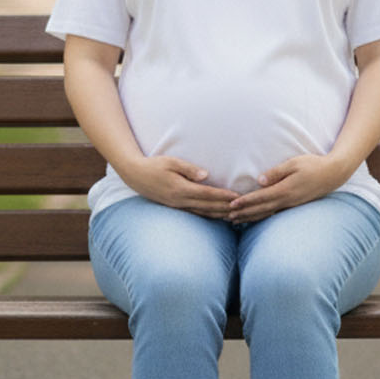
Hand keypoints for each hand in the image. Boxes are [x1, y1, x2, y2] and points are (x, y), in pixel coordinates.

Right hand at [123, 155, 239, 215]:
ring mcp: (178, 206)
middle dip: (226, 208)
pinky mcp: (176, 207)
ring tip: (236, 215)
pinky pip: (196, 213)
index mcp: (180, 189)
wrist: (135, 176)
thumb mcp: (171, 162)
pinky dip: (209, 215)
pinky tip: (218, 216)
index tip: (238, 196)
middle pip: (208, 207)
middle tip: (243, 208)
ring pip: (203, 213)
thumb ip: (189, 169)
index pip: (207, 194)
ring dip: (220, 214)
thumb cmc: (154, 165)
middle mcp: (180, 201)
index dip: (223, 196)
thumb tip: (206, 175)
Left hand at [227, 154, 343, 220]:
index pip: (260, 198)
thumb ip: (276, 172)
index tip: (231, 205)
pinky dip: (262, 216)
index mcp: (285, 190)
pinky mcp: (294, 205)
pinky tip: (256, 218)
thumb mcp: (294, 163)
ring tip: (237, 221)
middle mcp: (287, 201)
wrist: (333, 174)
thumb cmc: (313, 165)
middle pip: (261, 209)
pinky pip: (274, 213)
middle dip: (244, 213)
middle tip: (227, 217)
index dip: (245, 202)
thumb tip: (259, 180)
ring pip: (267, 214)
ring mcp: (291, 205)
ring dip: (251, 218)